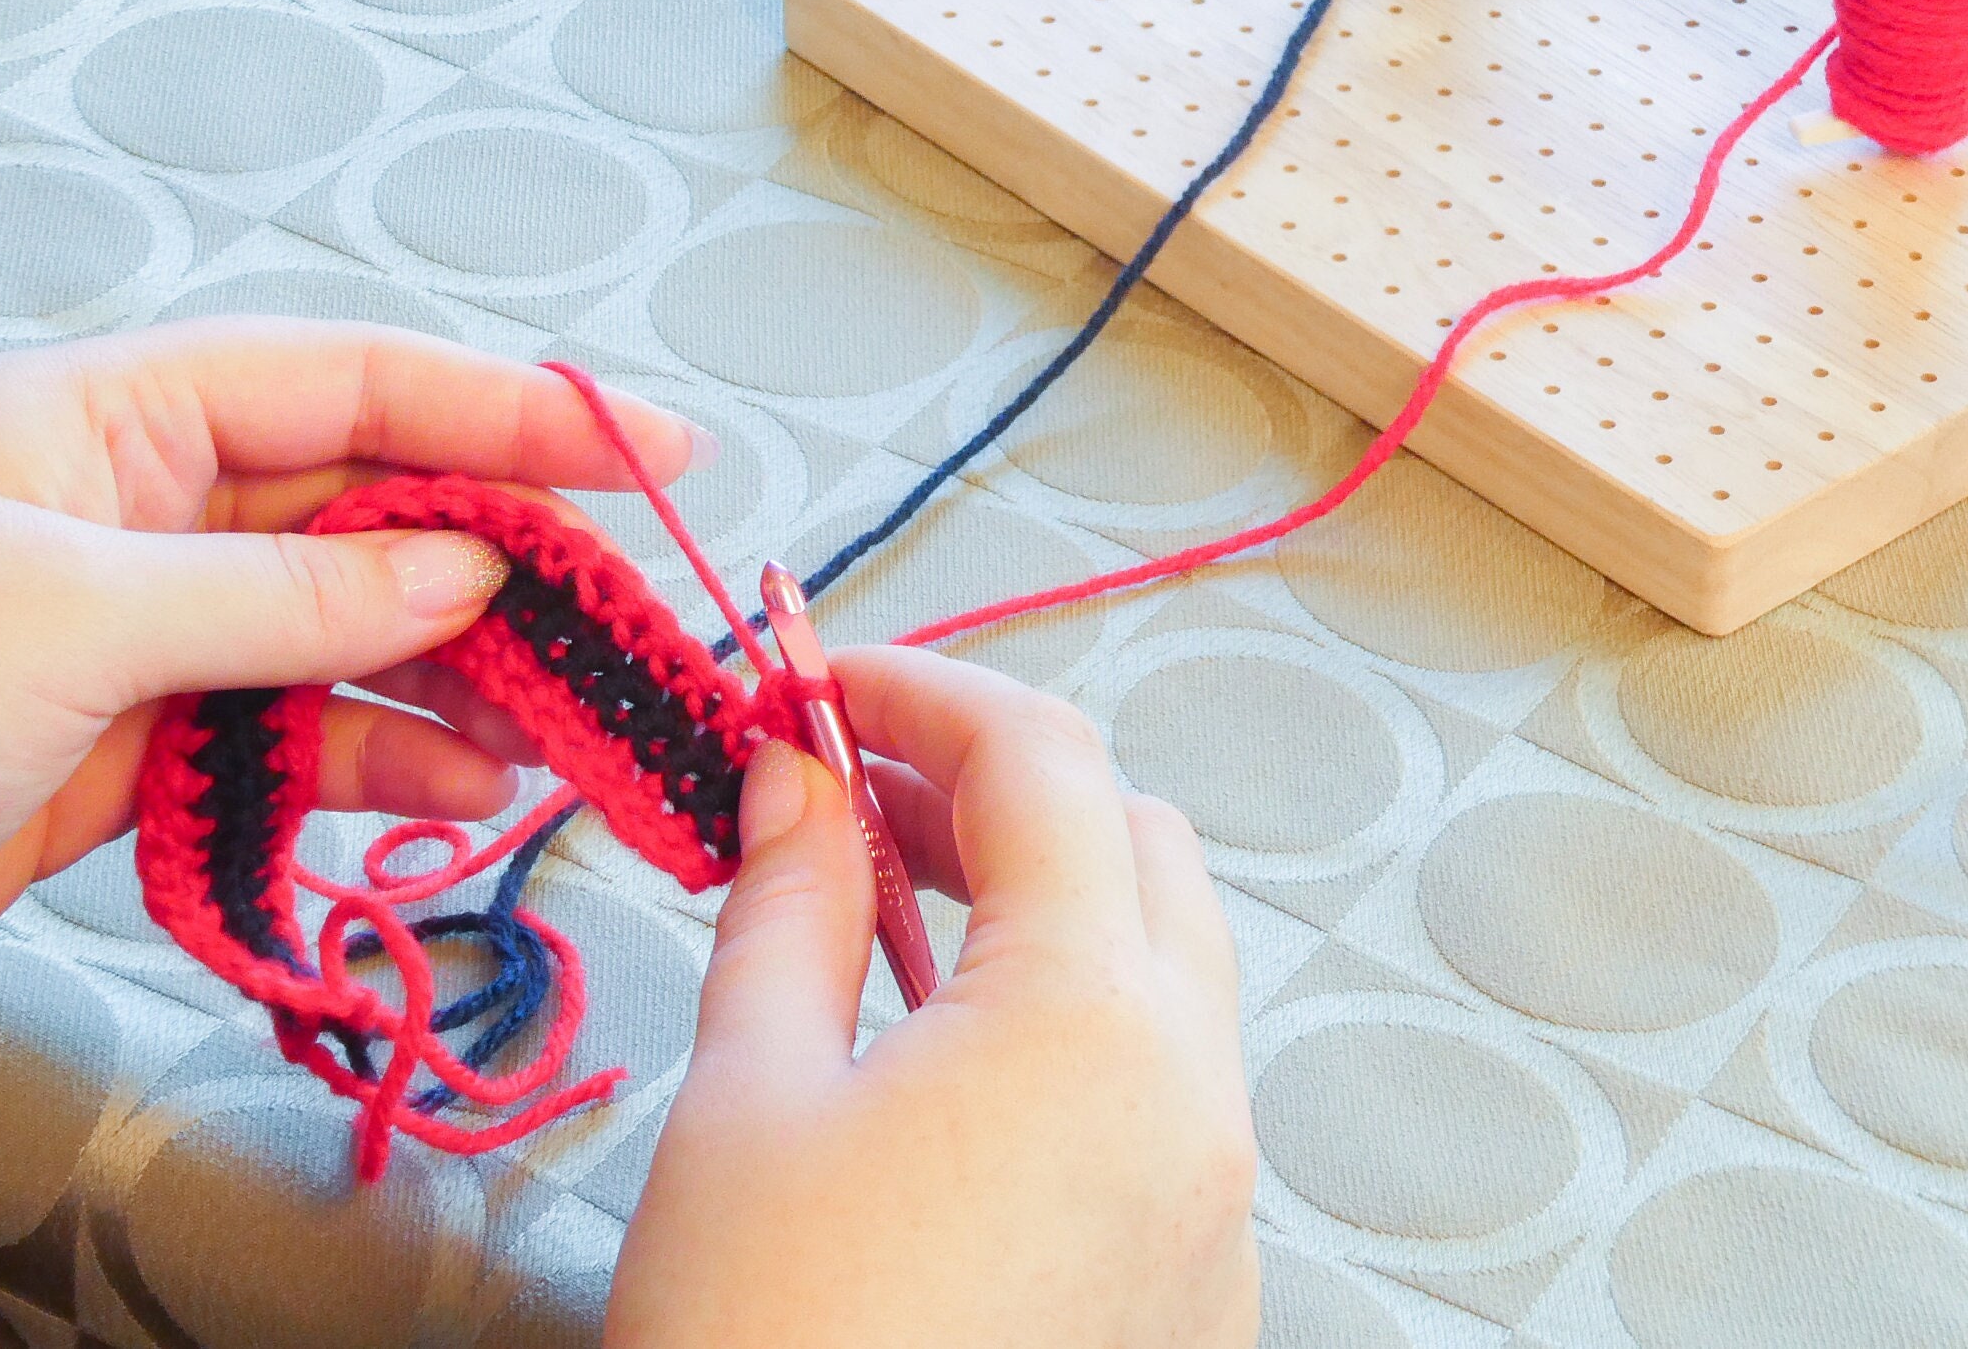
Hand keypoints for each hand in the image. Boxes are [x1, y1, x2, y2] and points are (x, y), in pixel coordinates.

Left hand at [0, 318, 700, 1114]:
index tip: (644, 445)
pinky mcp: (116, 750)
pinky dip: (378, 758)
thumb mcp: (81, 621)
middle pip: (356, 505)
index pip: (342, 381)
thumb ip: (293, 593)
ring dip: (453, 674)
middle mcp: (118, 509)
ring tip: (560, 719)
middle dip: (496, 555)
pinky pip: (288, 731)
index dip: (508, 406)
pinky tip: (458, 787)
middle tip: (620, 605)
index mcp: (93, 417)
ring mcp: (121, 633)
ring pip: (336, 628)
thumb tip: (463, 562)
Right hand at [612, 647, 1258, 1348]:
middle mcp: (1195, 1093)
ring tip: (891, 914)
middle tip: (851, 793)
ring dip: (1047, 900)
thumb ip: (791, 903)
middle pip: (1135, 841)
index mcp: (1093, 1017)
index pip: (1040, 759)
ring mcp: (1219, 1197)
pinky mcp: (1205, 1283)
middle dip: (999, 786)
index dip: (919, 691)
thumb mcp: (748, 1102)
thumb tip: (797, 779)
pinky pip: (1168, 1088)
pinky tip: (952, 1061)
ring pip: (1167, 963)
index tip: (816, 685)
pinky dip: (1078, 1023)